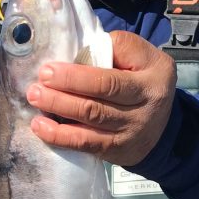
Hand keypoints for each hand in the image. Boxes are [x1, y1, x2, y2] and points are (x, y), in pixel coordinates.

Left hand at [26, 30, 176, 165]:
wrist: (163, 123)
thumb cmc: (142, 79)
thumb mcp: (141, 55)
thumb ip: (115, 48)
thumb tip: (78, 55)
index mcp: (152, 78)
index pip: (109, 79)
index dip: (76, 77)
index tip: (49, 69)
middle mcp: (144, 108)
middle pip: (97, 103)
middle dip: (62, 94)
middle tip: (36, 87)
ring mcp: (131, 132)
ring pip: (90, 124)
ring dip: (58, 113)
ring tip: (35, 102)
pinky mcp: (117, 151)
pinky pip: (87, 145)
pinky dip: (62, 137)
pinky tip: (42, 128)